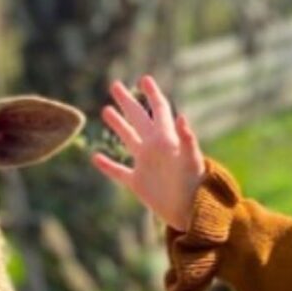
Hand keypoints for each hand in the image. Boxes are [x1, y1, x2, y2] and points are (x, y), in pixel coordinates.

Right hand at [91, 75, 205, 231]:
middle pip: (139, 119)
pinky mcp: (138, 184)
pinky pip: (119, 172)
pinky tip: (95, 158)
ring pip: (128, 139)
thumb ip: (187, 139)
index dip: (152, 94)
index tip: (144, 78)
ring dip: (118, 125)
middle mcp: (155, 148)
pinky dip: (107, 165)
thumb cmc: (196, 186)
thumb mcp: (192, 160)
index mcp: (167, 139)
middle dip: (128, 102)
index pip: (159, 110)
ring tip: (106, 110)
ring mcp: (146, 165)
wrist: (192, 213)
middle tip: (114, 85)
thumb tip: (182, 116)